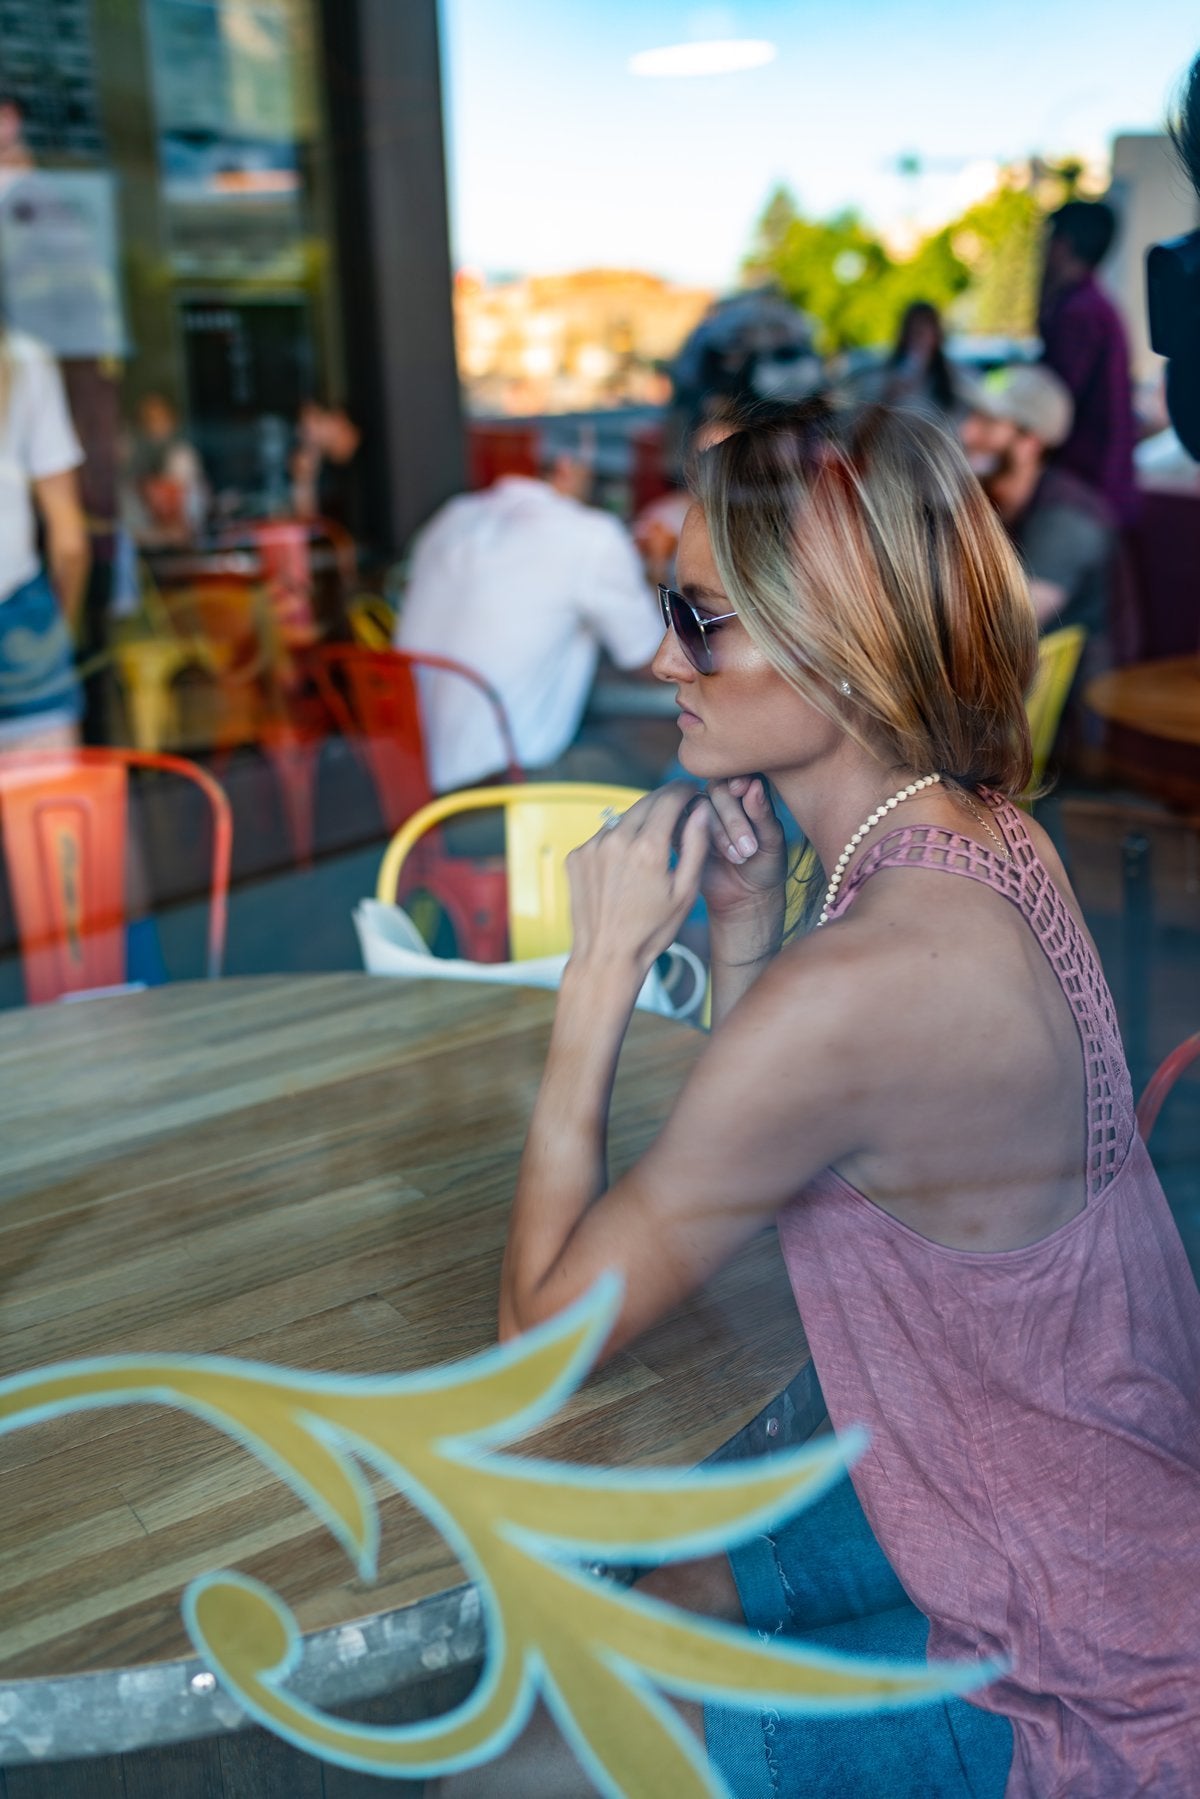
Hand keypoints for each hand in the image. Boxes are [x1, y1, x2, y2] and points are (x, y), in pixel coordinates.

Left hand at [565, 783, 709, 981]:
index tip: (691, 790)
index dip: (684, 790)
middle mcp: (617, 840)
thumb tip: (701, 811)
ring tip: (651, 848)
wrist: (606, 956)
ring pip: (623, 818)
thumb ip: (695, 845)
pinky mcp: (577, 857)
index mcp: (648, 848)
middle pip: (646, 802)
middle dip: (664, 802)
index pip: (669, 798)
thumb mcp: (685, 891)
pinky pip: (603, 836)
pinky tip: (625, 866)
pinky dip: (617, 841)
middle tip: (678, 810)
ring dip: (639, 823)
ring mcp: (592, 847)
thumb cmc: (651, 931)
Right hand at [695, 776, 786, 924]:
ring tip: (739, 857)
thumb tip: (753, 785)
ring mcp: (701, 815)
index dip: (737, 779)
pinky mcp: (683, 832)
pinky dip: (697, 838)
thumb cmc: (765, 866)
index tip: (741, 790)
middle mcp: (722, 800)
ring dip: (718, 832)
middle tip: (749, 848)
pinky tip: (715, 857)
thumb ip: (763, 814)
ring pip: (699, 807)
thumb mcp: (772, 842)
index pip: (739, 774)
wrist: (746, 898)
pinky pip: (680, 825)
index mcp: (747, 793)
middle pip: (717, 789)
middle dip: (733, 818)